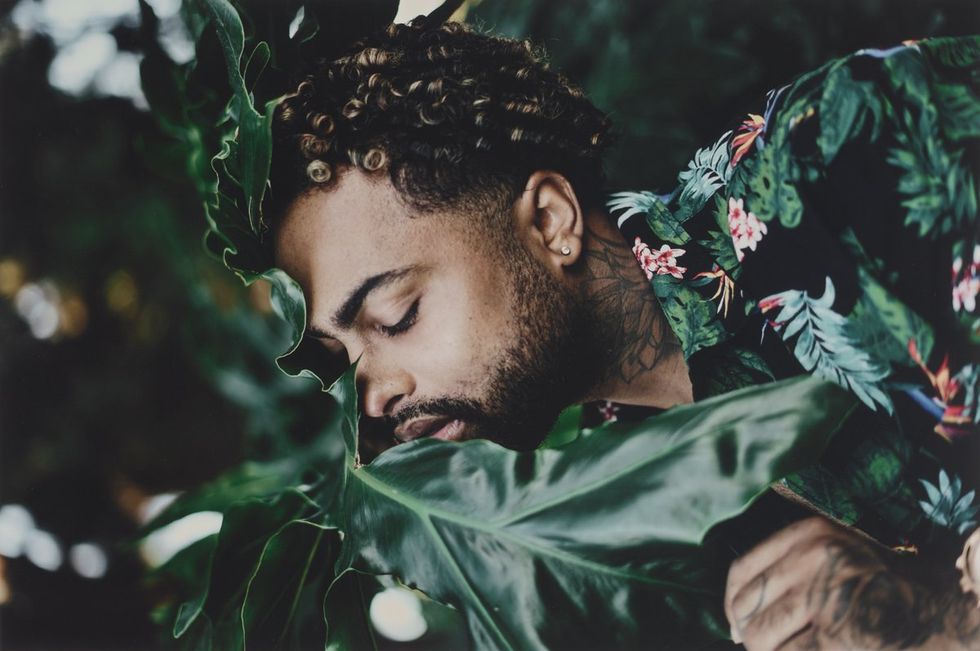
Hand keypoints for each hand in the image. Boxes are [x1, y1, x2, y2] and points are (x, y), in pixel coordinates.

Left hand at [724, 516, 979, 649]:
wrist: (935, 605)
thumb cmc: (879, 584)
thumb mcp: (832, 554)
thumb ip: (787, 570)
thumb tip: (735, 623)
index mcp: (807, 534)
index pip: (741, 569)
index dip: (731, 601)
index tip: (736, 621)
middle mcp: (812, 558)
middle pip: (747, 604)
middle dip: (747, 631)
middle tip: (759, 643)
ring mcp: (825, 594)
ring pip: (762, 634)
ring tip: (783, 649)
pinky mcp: (838, 632)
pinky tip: (808, 650)